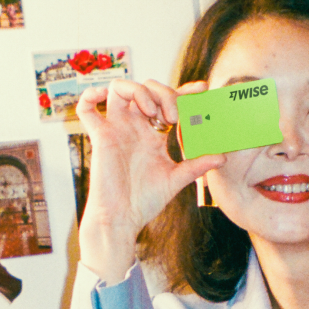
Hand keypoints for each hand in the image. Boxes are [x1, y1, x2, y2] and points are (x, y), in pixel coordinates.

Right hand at [77, 78, 225, 283]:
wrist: (123, 219)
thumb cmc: (145, 202)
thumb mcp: (176, 178)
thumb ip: (198, 164)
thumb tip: (223, 156)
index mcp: (152, 135)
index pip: (167, 101)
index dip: (183, 90)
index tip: (201, 89)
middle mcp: (134, 128)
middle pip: (146, 89)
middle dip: (164, 94)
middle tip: (174, 117)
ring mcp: (116, 129)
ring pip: (119, 89)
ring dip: (139, 92)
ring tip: (153, 113)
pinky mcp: (100, 137)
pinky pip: (85, 109)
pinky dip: (91, 95)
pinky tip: (107, 99)